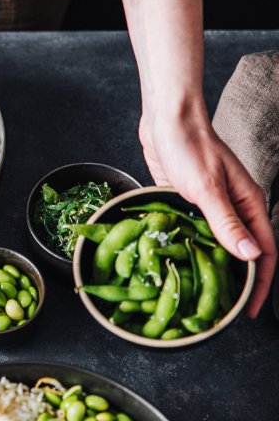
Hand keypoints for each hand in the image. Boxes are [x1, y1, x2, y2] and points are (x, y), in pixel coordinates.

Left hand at [140, 103, 276, 317]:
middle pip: (239, 251)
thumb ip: (227, 222)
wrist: (166, 119)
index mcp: (247, 203)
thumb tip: (250, 256)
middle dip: (234, 281)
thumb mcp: (208, 188)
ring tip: (196, 294)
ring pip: (214, 244)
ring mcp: (207, 205)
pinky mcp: (184, 202)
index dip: (259, 283)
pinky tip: (174, 264)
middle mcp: (231, 207)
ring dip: (209, 266)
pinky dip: (187, 248)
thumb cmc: (190, 147)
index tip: (246, 309)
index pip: (263, 252)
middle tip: (219, 309)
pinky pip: (190, 232)